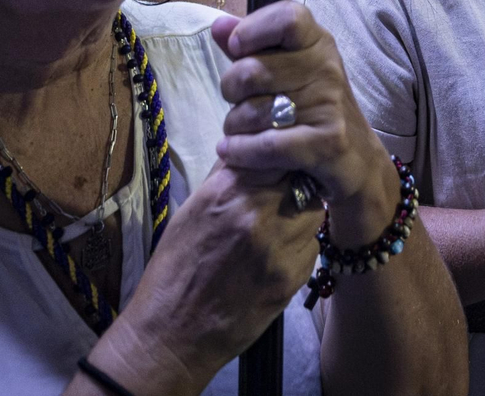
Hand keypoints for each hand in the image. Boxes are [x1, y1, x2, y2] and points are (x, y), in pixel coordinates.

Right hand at [110, 161, 322, 384]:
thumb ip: (226, 177)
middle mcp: (256, 214)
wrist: (171, 335)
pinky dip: (300, 248)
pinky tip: (277, 258)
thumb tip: (251, 149)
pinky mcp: (291, 277)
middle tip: (284, 197)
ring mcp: (277, 247)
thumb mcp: (191, 210)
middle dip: (296, 184)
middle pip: (302, 178)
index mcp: (226, 192)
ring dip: (302, 215)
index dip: (282, 157)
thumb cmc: (175, 269)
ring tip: (279, 230)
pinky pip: (312, 247)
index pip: (277, 152)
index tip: (279, 166)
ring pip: (313, 212)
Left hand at [213, 2, 397, 249]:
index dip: (253, 29)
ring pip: (253, 112)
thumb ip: (254, 49)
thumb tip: (219, 25)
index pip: (288, 18)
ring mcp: (329, 106)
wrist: (357, 159)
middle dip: (230, 90)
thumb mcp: (290, 72)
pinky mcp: (327, 143)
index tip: (237, 48)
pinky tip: (233, 152)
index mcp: (318, 44)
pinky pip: (265, 145)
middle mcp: (327, 69)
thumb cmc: (314, 109)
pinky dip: (241, 151)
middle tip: (237, 103)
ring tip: (238, 132)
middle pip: (252, 70)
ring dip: (234, 127)